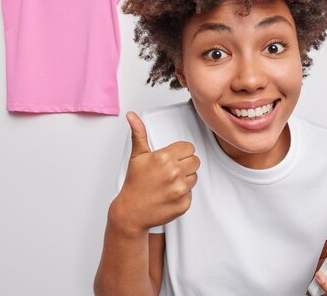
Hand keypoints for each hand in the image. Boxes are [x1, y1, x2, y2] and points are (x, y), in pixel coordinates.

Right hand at [108, 111, 200, 235]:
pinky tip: (169, 195)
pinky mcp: (184, 204)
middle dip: (185, 165)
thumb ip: (139, 133)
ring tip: (169, 183)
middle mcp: (174, 173)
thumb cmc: (134, 183)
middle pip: (195, 161)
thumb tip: (132, 116)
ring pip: (195, 177)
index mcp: (165, 158)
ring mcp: (180, 189)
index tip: (172, 159)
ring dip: (185, 179)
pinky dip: (183, 195)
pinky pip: (191, 193)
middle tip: (170, 171)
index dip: (181, 153)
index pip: (189, 148)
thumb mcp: (137, 156)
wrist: (131, 212)